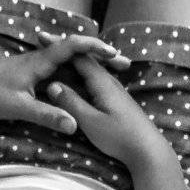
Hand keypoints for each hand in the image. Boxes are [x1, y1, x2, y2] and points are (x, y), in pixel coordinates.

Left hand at [0, 33, 130, 135]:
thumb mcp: (21, 109)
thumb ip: (48, 116)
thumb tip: (73, 126)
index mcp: (39, 62)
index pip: (72, 47)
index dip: (94, 48)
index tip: (113, 52)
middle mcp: (39, 59)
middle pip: (76, 50)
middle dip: (99, 55)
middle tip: (122, 61)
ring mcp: (35, 64)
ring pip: (68, 58)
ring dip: (90, 61)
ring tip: (112, 67)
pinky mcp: (31, 72)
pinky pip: (60, 66)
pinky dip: (76, 69)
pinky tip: (85, 78)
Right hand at [43, 52, 171, 168]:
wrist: (148, 150)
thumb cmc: (120, 137)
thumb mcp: (91, 122)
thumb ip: (71, 102)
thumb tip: (51, 85)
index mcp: (101, 81)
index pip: (78, 55)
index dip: (59, 45)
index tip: (41, 38)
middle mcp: (109, 80)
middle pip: (84, 59)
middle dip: (64, 49)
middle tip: (43, 40)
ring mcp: (114, 89)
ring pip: (90, 69)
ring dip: (72, 61)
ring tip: (54, 54)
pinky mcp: (116, 99)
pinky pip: (94, 79)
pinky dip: (81, 74)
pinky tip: (75, 78)